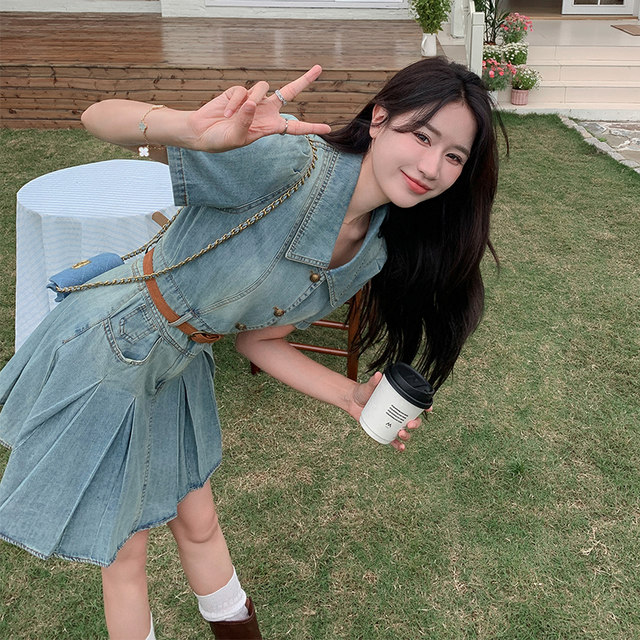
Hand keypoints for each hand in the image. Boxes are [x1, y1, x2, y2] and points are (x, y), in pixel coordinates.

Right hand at [186, 65, 330, 151]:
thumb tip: (253, 103)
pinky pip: (243, 91)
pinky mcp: (239, 92)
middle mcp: (265, 111)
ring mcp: (253, 100)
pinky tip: (226, 113)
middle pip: (289, 92)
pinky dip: (235, 103)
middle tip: (319, 68)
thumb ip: (246, 122)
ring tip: (233, 116)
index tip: (327, 128)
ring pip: (262, 88)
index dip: (311, 127)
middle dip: (304, 81)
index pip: (294, 127)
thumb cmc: (221, 140)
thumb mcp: (236, 138)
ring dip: (250, 101)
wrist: (202, 131)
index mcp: (270, 127)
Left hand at [348, 372, 427, 451]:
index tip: (428, 408)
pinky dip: (398, 445)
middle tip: (410, 424)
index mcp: (399, 402)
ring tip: (401, 434)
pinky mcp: (384, 430)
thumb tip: (378, 375)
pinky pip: (393, 440)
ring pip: (405, 432)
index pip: (416, 404)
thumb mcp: (370, 386)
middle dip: (416, 424)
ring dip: (407, 435)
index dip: (425, 407)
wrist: (352, 400)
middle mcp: (398, 413)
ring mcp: (392, 423)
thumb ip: (374, 381)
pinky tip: (401, 448)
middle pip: (414, 420)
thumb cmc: (364, 391)